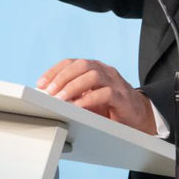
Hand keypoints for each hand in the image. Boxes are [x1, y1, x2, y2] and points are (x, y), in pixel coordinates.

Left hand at [37, 58, 155, 133]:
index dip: (54, 71)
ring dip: (73, 87)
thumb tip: (47, 97)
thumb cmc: (109, 106)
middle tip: (48, 92)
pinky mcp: (122, 97)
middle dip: (61, 78)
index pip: (70, 62)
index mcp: (93, 68)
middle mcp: (104, 71)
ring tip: (60, 99)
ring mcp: (115, 82)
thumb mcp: (87, 97)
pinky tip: (78, 106)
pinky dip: (89, 99)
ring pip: (92, 75)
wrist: (138, 116)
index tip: (40, 84)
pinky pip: (105, 93)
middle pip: (81, 65)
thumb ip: (71, 94)